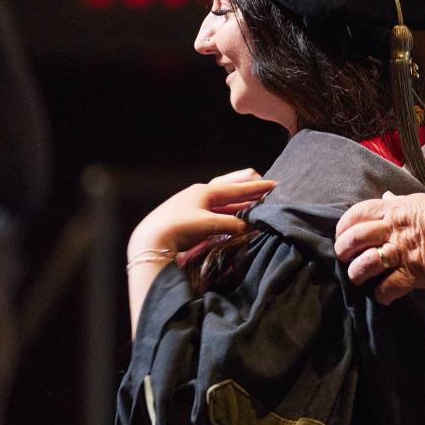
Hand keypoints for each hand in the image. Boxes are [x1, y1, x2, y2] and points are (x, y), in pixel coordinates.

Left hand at [127, 168, 275, 260]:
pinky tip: (235, 217)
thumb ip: (231, 223)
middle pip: (230, 187)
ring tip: (253, 204)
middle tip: (264, 190)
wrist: (150, 240)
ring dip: (239, 202)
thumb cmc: (178, 228)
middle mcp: (200, 194)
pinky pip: (216, 210)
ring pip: (223, 200)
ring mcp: (193, 205)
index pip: (237, 188)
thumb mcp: (209, 224)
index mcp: (205, 191)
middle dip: (247, 189)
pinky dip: (229, 212)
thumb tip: (247, 226)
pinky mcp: (189, 217)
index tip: (274, 185)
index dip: (256, 188)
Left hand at [334, 191, 424, 303]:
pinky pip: (388, 287)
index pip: (358, 213)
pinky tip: (384, 296)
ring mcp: (402, 253)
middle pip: (354, 239)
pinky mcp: (413, 274)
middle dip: (344, 250)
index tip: (343, 233)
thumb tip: (387, 197)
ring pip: (364, 264)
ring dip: (357, 274)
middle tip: (345, 257)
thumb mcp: (424, 200)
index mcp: (396, 210)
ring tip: (360, 278)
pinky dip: (382, 295)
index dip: (345, 225)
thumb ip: (402, 203)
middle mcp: (394, 230)